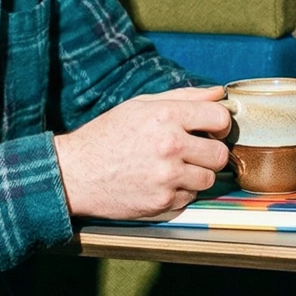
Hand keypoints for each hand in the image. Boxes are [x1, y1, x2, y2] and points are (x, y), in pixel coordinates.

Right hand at [54, 85, 231, 219]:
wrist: (76, 173)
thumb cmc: (106, 136)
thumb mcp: (141, 105)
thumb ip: (183, 97)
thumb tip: (216, 93)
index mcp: (166, 116)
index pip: (219, 118)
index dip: (219, 123)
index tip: (212, 128)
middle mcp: (170, 146)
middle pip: (220, 153)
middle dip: (211, 151)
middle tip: (195, 151)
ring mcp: (167, 177)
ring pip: (208, 178)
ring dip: (197, 174)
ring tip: (174, 167)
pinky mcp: (162, 201)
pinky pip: (190, 197)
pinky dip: (180, 191)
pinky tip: (160, 182)